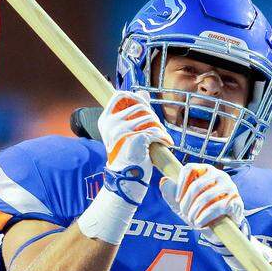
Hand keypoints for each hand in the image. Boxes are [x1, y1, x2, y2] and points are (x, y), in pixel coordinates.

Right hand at [97, 90, 171, 205]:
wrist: (126, 178)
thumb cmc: (127, 154)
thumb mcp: (125, 130)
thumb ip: (133, 110)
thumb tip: (144, 93)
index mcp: (105, 119)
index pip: (120, 95)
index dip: (135, 97)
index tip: (144, 107)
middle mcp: (111, 124)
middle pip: (139, 106)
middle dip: (152, 116)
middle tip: (156, 128)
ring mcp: (121, 131)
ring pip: (149, 118)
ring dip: (159, 128)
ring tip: (160, 138)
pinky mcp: (134, 139)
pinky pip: (155, 131)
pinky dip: (164, 137)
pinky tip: (166, 143)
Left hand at [160, 163, 261, 270]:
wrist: (220, 225)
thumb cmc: (200, 208)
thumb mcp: (183, 201)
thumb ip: (171, 191)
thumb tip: (163, 181)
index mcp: (206, 170)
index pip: (190, 168)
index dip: (180, 184)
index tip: (176, 199)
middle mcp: (219, 175)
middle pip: (197, 185)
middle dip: (186, 202)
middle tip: (183, 213)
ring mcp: (229, 187)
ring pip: (206, 197)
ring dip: (195, 211)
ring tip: (191, 220)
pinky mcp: (236, 200)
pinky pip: (217, 207)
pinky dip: (204, 217)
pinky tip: (199, 223)